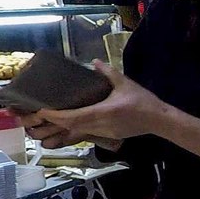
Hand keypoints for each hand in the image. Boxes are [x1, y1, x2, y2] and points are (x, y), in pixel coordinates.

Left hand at [18, 61, 167, 146]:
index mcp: (102, 112)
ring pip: (77, 131)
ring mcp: (104, 132)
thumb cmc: (143, 101)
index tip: (41, 111)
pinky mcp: (108, 136)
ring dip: (63, 126)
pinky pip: (86, 133)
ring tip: (52, 119)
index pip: (72, 117)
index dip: (54, 115)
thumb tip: (94, 62)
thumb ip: (108, 73)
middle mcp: (100, 125)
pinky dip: (75, 128)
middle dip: (54, 121)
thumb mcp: (125, 83)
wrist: (159, 120)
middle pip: (70, 126)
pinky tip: (71, 123)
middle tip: (41, 114)